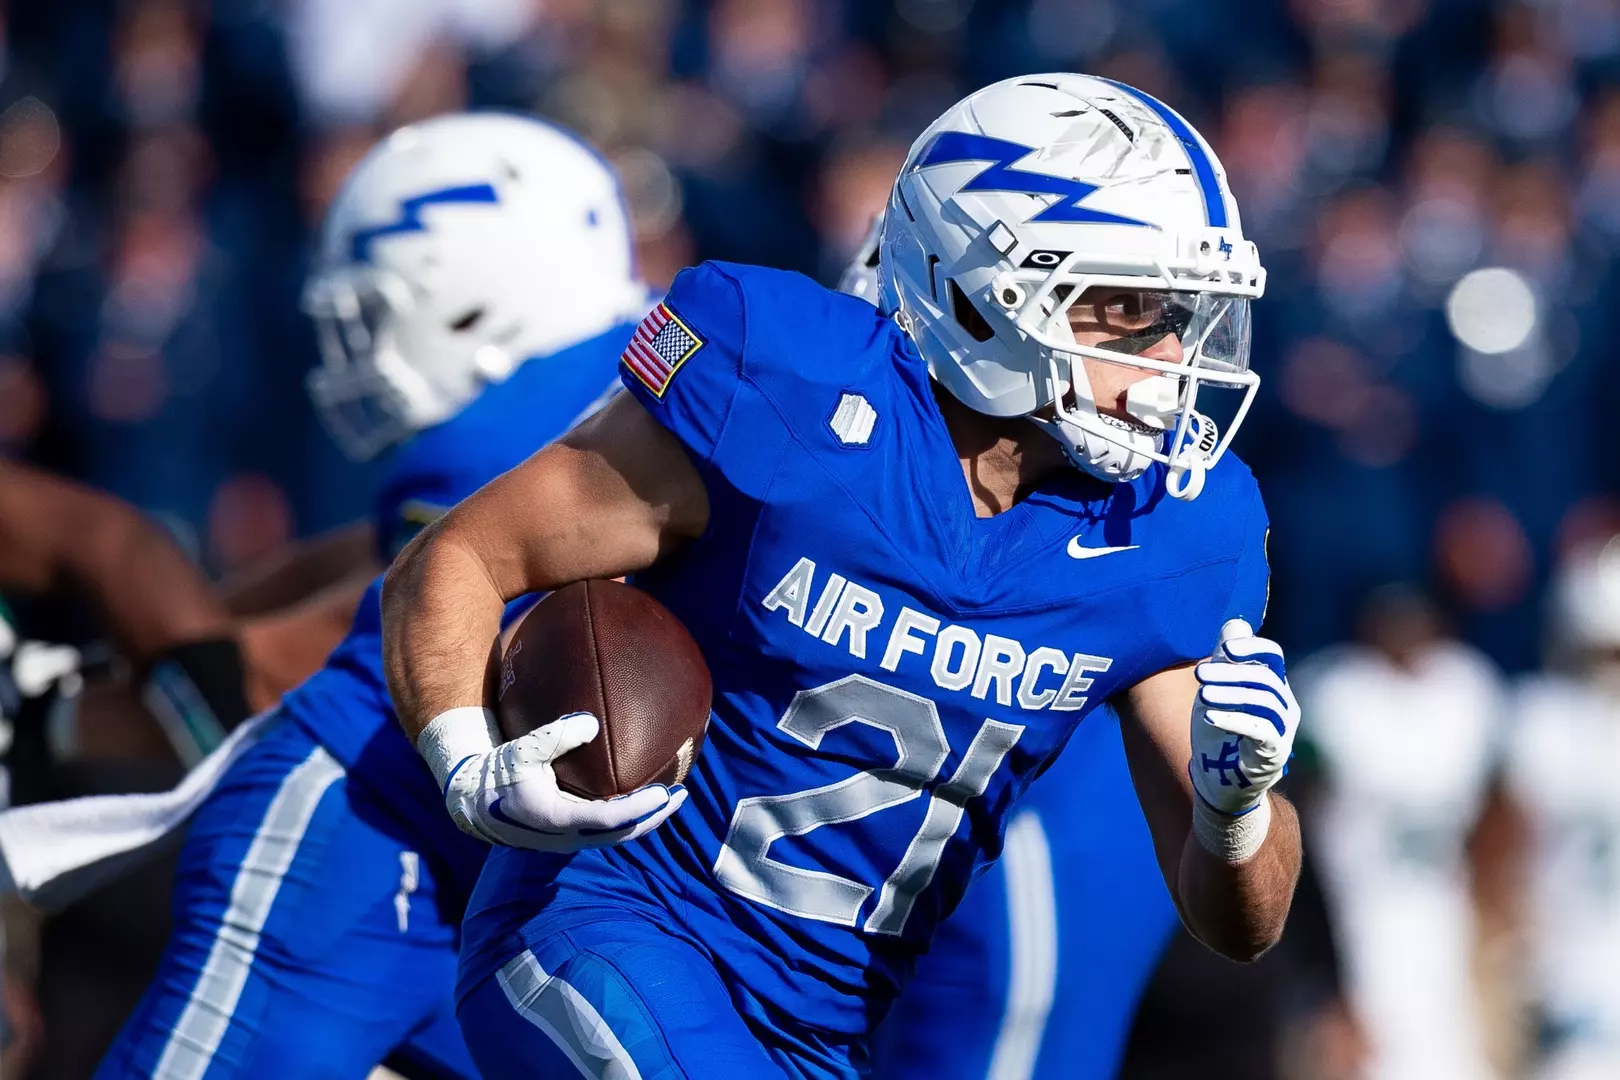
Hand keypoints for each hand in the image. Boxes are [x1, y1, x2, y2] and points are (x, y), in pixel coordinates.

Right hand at [434, 710, 685, 851]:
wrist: (471, 801)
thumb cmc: (497, 771)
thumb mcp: (522, 750)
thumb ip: (555, 735)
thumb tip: (592, 723)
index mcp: (558, 819)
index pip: (611, 820)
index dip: (641, 808)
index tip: (665, 793)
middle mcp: (567, 837)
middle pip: (623, 834)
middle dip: (654, 816)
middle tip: (681, 796)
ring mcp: (568, 840)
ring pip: (616, 836)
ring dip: (645, 819)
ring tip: (670, 799)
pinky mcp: (567, 835)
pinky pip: (606, 831)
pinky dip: (628, 818)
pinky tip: (640, 800)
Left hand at [1189, 619, 1299, 816]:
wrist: (1220, 781)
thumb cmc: (1220, 732)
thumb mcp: (1218, 690)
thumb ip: (1226, 660)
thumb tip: (1233, 624)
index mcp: (1271, 684)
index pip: (1272, 655)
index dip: (1252, 648)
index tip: (1225, 649)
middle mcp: (1284, 704)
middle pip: (1264, 678)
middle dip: (1230, 673)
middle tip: (1198, 674)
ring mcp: (1283, 728)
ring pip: (1264, 702)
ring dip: (1230, 694)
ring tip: (1201, 695)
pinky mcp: (1275, 751)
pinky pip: (1262, 730)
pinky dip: (1235, 720)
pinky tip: (1210, 716)